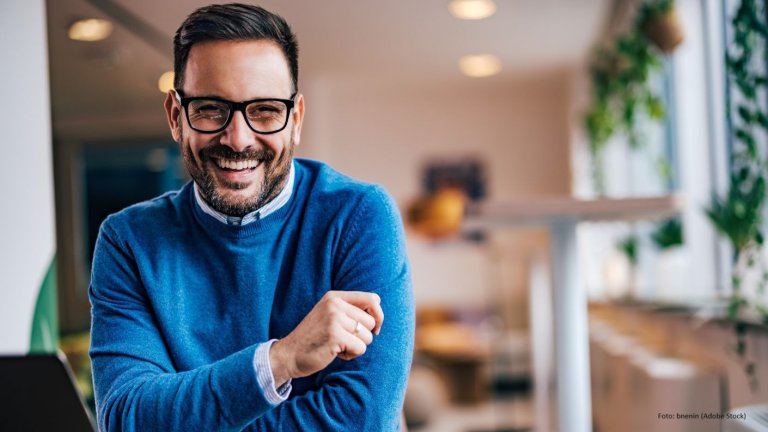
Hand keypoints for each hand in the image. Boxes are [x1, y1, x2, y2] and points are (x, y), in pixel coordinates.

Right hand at [269, 291, 383, 386]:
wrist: (288, 354)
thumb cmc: (313, 338)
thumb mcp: (329, 315)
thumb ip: (349, 309)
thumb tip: (378, 307)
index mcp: (334, 297)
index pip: (372, 299)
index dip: (378, 315)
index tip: (373, 328)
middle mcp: (335, 304)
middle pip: (371, 322)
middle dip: (362, 336)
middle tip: (343, 340)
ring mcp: (334, 319)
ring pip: (367, 337)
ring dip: (356, 346)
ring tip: (337, 346)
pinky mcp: (335, 336)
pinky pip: (360, 348)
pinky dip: (351, 355)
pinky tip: (335, 353)